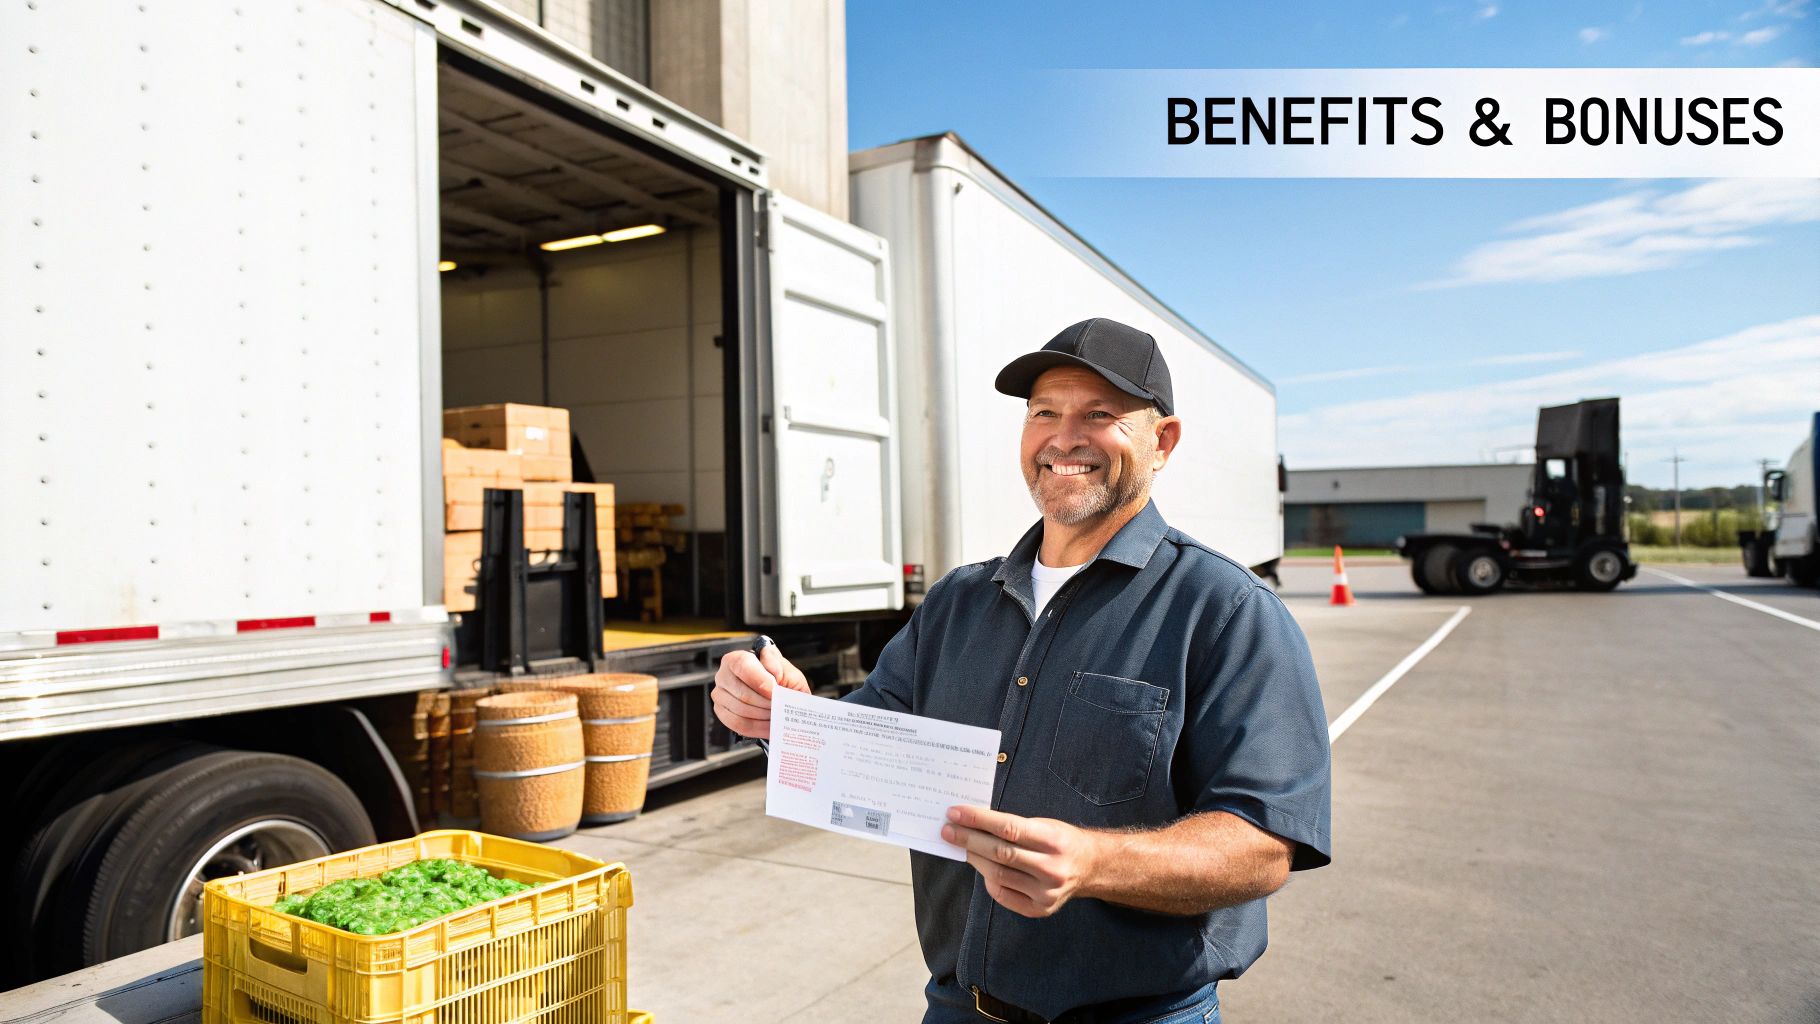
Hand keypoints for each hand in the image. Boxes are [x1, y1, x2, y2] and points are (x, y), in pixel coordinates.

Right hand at [711, 644, 809, 738]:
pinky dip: (758, 727)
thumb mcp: (788, 672)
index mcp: (738, 659)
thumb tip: (772, 670)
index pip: (742, 665)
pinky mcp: (722, 713)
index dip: (760, 680)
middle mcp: (724, 675)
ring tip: (776, 714)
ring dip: (763, 715)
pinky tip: (769, 724)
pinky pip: (738, 724)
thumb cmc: (784, 685)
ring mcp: (720, 695)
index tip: (774, 690)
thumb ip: (779, 666)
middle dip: (765, 702)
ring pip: (741, 710)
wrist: (783, 702)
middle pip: (743, 693)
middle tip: (779, 705)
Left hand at [941, 805, 1102, 917]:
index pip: (1008, 828)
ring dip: (974, 858)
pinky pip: (1003, 894)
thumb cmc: (1061, 841)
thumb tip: (973, 822)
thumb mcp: (1045, 825)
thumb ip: (1014, 826)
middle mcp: (1052, 869)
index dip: (978, 820)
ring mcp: (1046, 893)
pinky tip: (981, 867)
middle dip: (969, 839)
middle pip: (999, 854)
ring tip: (961, 845)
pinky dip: (987, 879)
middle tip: (948, 830)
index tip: (956, 813)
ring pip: (997, 875)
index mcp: (1054, 841)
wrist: (1090, 867)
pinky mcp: (1040, 909)